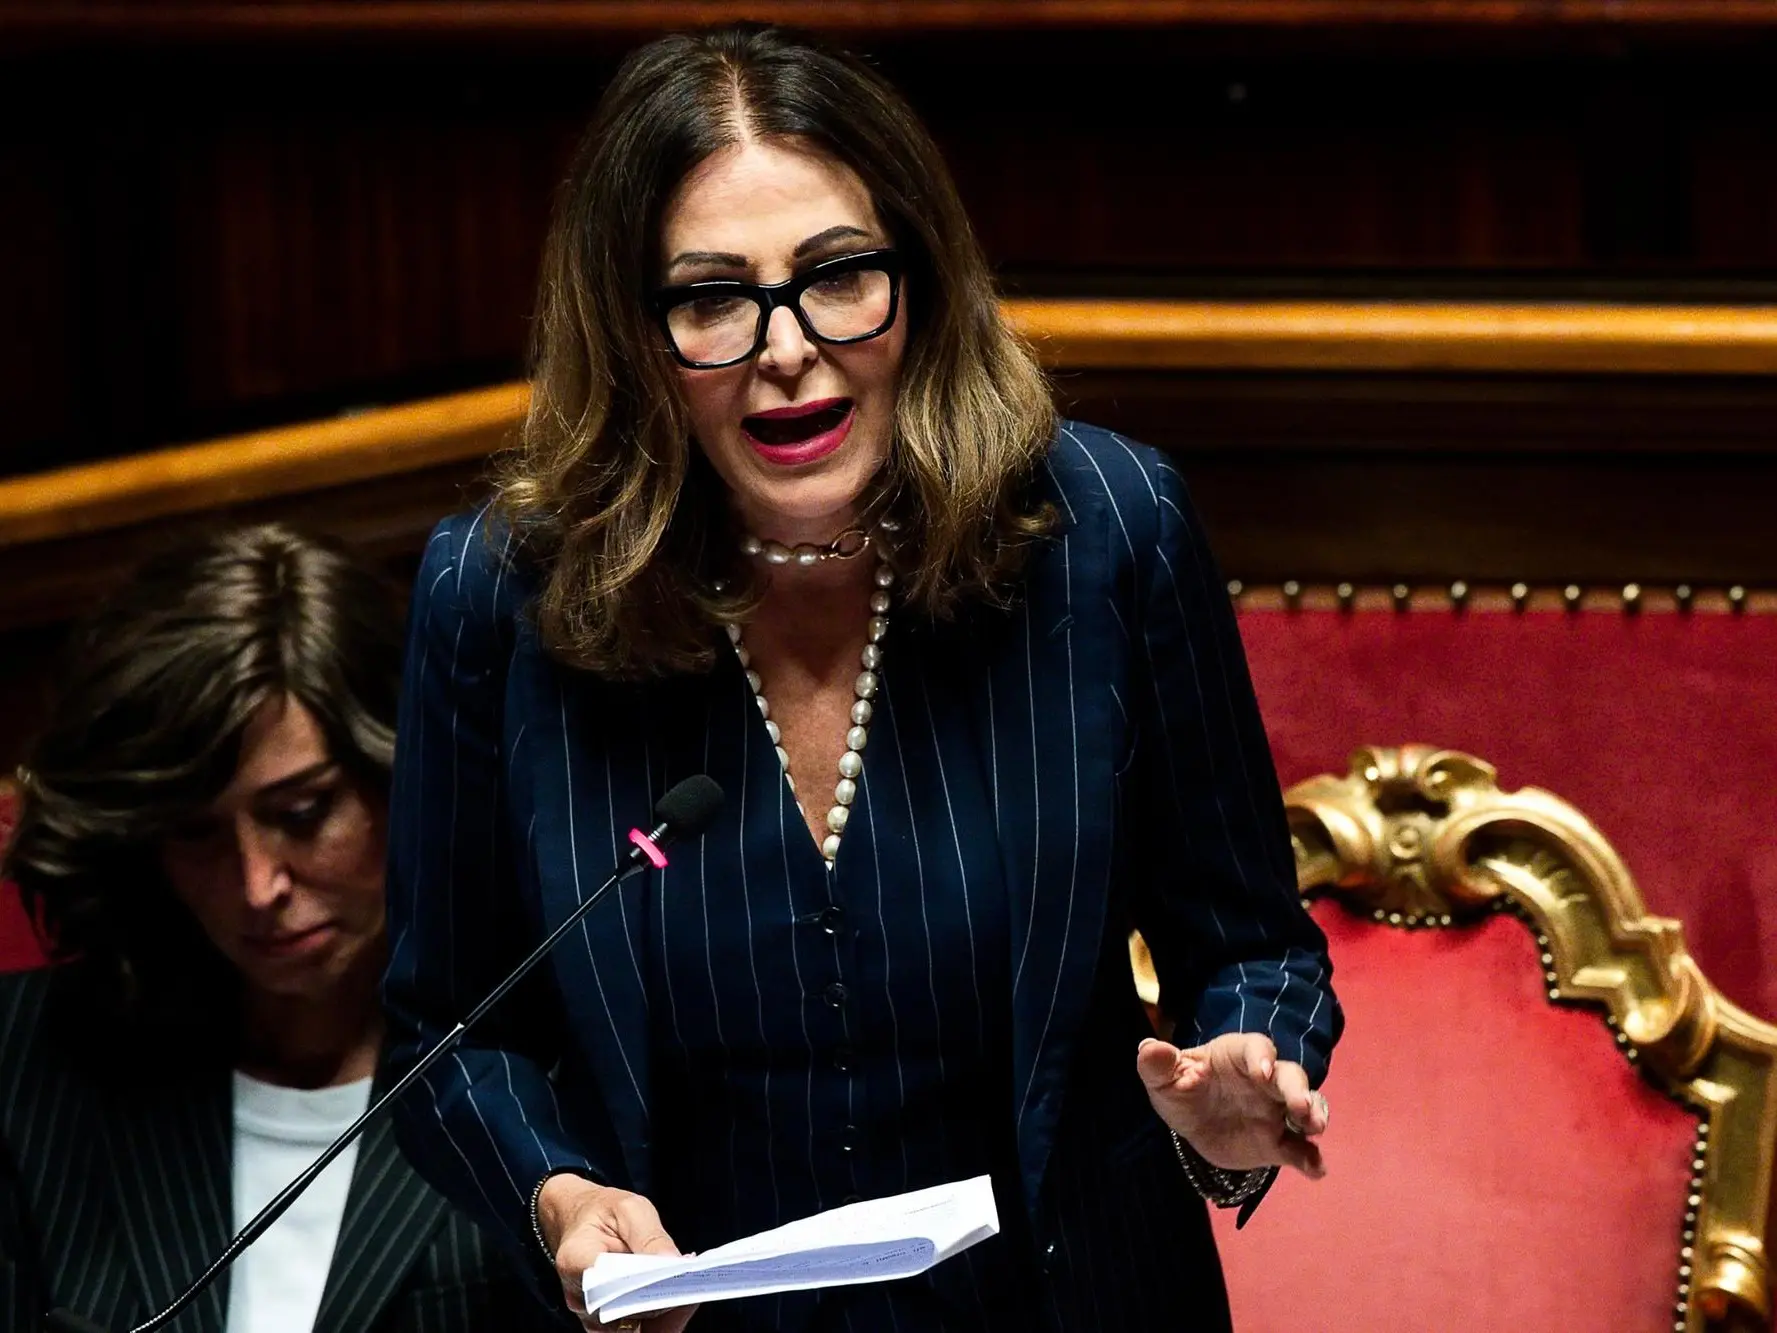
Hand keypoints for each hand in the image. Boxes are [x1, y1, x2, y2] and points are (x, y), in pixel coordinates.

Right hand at [536, 1175, 697, 1332]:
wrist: (583, 1223)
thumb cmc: (606, 1213)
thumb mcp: (629, 1209)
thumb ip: (650, 1235)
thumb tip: (674, 1261)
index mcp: (575, 1259)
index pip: (604, 1281)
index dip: (636, 1283)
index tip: (667, 1274)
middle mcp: (579, 1295)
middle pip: (619, 1312)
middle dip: (655, 1301)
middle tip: (687, 1285)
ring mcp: (591, 1315)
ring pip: (630, 1328)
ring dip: (661, 1314)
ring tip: (688, 1292)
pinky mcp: (607, 1324)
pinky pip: (638, 1330)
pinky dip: (661, 1321)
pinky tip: (681, 1302)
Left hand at [1137, 1033, 1328, 1179]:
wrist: (1193, 1124)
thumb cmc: (1182, 1089)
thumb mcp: (1163, 1079)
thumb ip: (1156, 1064)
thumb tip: (1149, 1048)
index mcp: (1237, 1056)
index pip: (1256, 1047)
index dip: (1261, 1057)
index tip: (1262, 1073)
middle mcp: (1265, 1081)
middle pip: (1290, 1076)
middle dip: (1298, 1090)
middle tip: (1302, 1109)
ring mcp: (1275, 1111)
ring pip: (1305, 1107)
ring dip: (1315, 1115)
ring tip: (1316, 1131)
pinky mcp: (1279, 1143)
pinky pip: (1300, 1149)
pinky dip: (1311, 1158)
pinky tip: (1316, 1170)